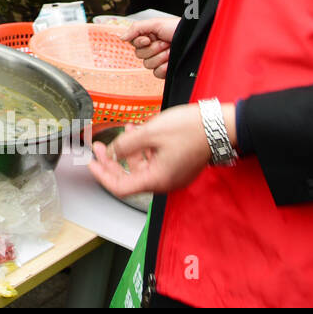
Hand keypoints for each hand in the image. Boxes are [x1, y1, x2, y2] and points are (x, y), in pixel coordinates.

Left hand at [88, 101, 234, 196]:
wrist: (221, 125)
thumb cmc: (190, 129)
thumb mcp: (150, 133)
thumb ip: (126, 144)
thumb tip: (112, 153)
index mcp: (157, 179)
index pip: (121, 187)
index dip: (102, 176)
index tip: (91, 163)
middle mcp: (165, 182)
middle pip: (129, 178)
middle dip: (111, 162)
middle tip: (99, 147)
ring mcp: (173, 174)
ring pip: (142, 167)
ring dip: (128, 151)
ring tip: (123, 130)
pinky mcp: (179, 165)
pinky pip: (154, 161)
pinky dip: (143, 148)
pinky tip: (139, 131)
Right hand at [121, 16, 180, 78]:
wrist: (194, 38)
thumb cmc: (178, 28)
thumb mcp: (155, 23)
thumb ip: (136, 28)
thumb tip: (122, 37)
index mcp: (147, 38)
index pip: (133, 44)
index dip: (140, 42)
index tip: (149, 38)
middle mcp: (151, 49)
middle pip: (139, 55)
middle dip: (153, 48)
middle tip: (165, 42)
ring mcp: (158, 60)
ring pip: (148, 65)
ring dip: (160, 57)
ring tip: (171, 50)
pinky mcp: (165, 70)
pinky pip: (157, 73)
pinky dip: (165, 67)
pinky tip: (171, 60)